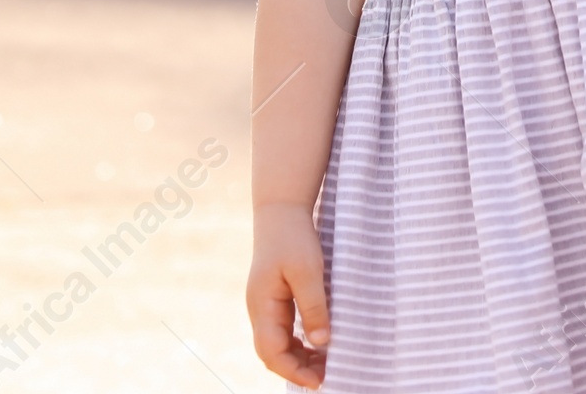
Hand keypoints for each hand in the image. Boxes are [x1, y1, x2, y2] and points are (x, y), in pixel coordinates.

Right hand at [248, 202, 329, 386]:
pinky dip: (298, 341)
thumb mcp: (307, 270)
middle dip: (296, 368)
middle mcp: (259, 309)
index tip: (318, 381)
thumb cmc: (293, 237)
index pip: (272, 352)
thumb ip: (313, 307)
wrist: (281, 209)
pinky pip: (283, 329)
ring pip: (277, 342)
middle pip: (272, 352)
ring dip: (298, 356)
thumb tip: (321, 343)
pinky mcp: (274, 297)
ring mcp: (265, 304)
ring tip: (324, 363)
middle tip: (325, 376)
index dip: (293, 371)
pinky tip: (316, 342)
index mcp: (262, 306)